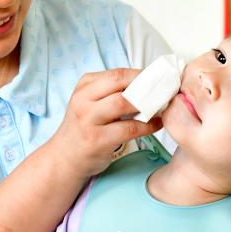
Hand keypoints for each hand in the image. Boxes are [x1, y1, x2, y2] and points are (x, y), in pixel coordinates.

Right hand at [47, 68, 161, 177]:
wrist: (65, 158)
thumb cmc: (84, 128)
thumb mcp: (90, 103)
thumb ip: (111, 92)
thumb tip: (148, 83)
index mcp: (84, 87)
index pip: (117, 73)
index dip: (142, 74)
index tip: (160, 78)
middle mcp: (83, 100)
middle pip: (119, 82)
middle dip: (146, 84)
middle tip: (165, 90)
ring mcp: (88, 120)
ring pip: (123, 103)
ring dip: (147, 104)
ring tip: (161, 107)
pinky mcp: (97, 140)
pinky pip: (129, 128)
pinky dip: (148, 126)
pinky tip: (156, 124)